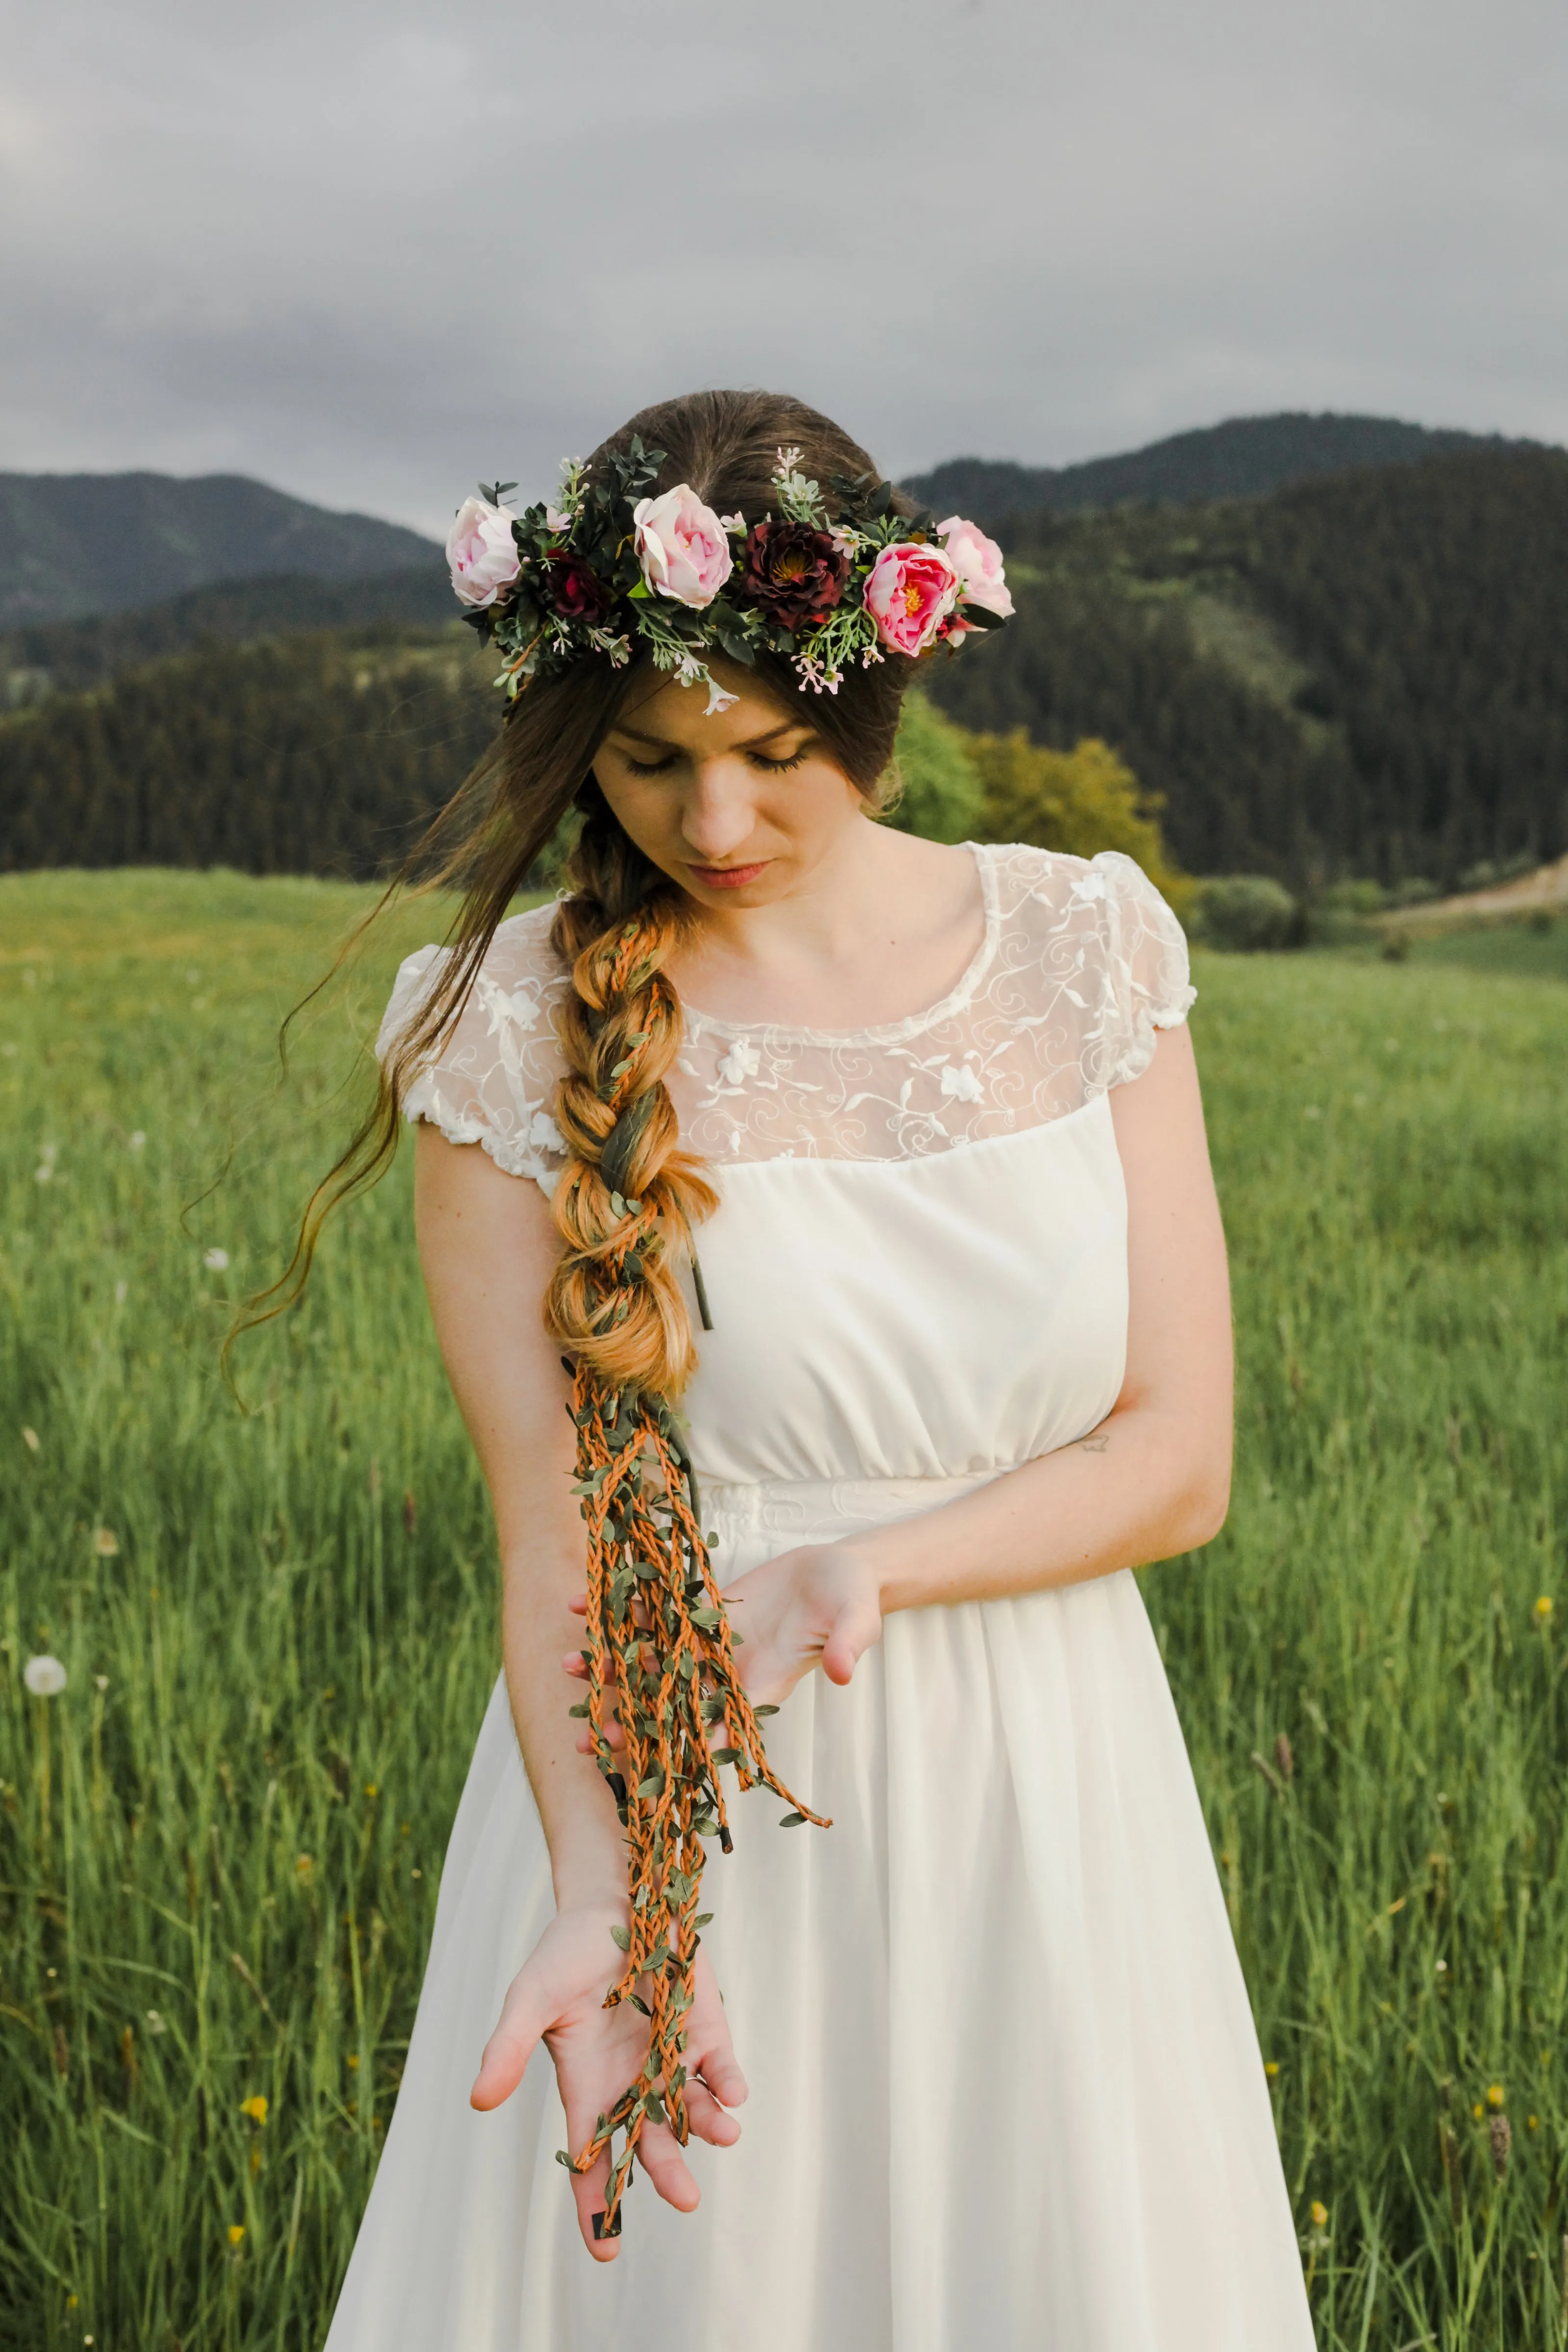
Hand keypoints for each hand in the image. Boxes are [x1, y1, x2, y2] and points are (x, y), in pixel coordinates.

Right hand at [470, 1903, 746, 2261]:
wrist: (613, 1900)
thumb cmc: (565, 1952)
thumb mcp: (529, 1999)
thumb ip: (507, 2049)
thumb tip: (479, 2100)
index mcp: (587, 2087)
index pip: (591, 2159)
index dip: (598, 2208)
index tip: (606, 2254)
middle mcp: (632, 2083)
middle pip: (649, 2144)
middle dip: (666, 2173)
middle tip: (684, 2199)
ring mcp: (670, 2059)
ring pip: (690, 2111)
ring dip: (706, 2126)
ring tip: (724, 2134)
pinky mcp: (703, 2031)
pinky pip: (720, 2069)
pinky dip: (727, 2083)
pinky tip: (733, 2093)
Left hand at [565, 1541, 884, 1751]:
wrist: (837, 1570)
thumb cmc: (851, 1598)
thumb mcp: (856, 1620)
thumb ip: (847, 1646)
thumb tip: (842, 1673)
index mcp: (763, 1687)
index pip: (722, 1725)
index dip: (686, 1745)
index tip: (651, 1765)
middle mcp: (728, 1673)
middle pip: (672, 1705)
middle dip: (631, 1719)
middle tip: (587, 1736)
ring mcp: (709, 1644)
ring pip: (651, 1662)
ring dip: (610, 1666)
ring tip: (567, 1665)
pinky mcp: (700, 1612)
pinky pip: (653, 1616)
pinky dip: (619, 1613)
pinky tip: (581, 1605)